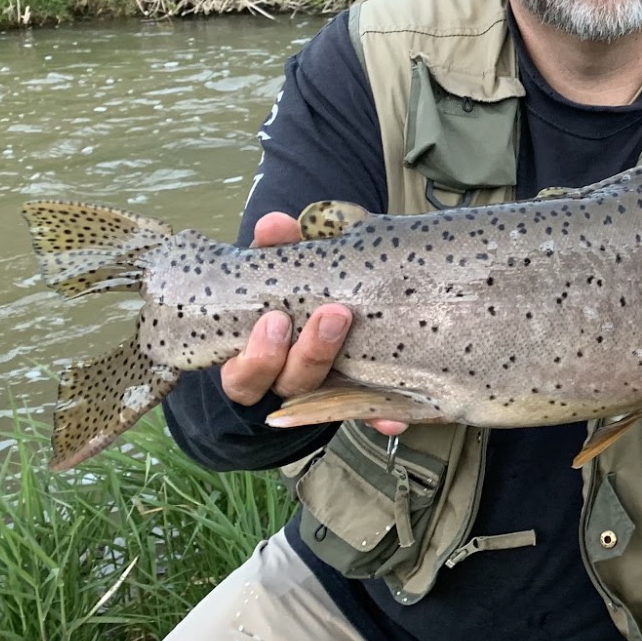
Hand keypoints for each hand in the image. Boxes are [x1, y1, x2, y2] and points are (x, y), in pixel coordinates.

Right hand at [219, 211, 407, 436]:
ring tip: (355, 327)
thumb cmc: (287, 298)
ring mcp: (321, 394)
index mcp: (253, 363)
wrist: (308, 327)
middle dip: (310, 352)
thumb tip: (273, 224)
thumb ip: (276, 250)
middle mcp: (284, 385)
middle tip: (333, 314)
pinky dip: (381, 416)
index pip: (245, 374)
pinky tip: (396, 415)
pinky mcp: (354, 399)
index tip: (275, 320)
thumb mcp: (276, 274)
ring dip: (346, 367)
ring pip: (327, 398)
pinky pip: (368, 412)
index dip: (257, 356)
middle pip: (291, 383)